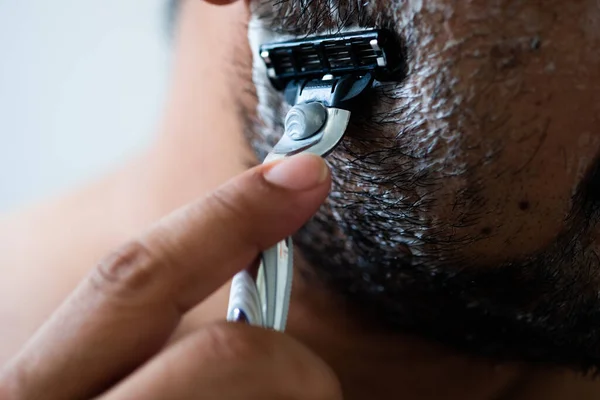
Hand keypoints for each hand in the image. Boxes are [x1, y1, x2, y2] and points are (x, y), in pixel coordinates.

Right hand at [0, 154, 340, 399]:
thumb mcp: (106, 392)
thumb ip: (155, 355)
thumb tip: (260, 314)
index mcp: (44, 393)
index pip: (134, 280)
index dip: (225, 216)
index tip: (302, 173)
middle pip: (232, 357)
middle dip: (294, 364)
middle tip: (301, 386)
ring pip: (281, 394)